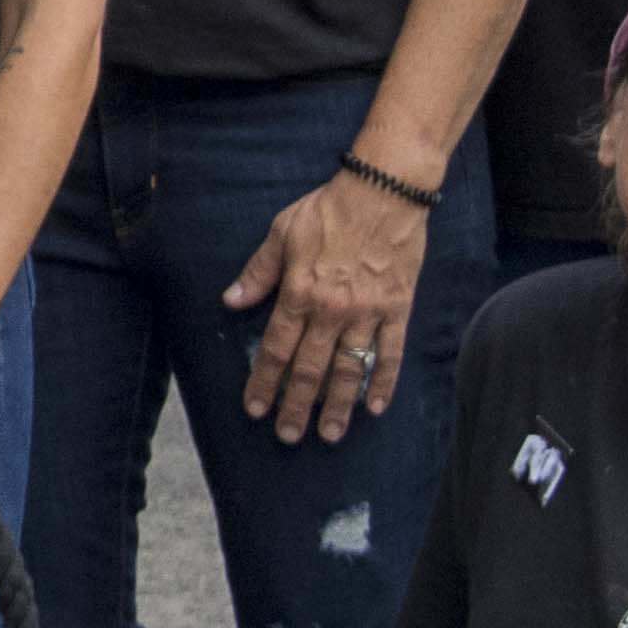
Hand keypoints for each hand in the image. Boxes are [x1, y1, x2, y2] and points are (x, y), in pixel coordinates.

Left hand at [228, 167, 429, 445]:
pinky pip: (390, 353)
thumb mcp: (282, 233)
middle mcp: (331, 310)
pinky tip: (374, 407)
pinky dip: (383, 382)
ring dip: (337, 406)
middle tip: (288, 435)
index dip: (264, 383)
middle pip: (310, 370)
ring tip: (328, 435)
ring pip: (349, 370)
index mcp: (299, 293)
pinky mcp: (397, 309)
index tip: (255, 409)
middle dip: (296, 406)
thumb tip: (231, 301)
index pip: (277, 349)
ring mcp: (367, 313)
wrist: (382, 191)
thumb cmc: (328, 210)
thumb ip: (257, 272)